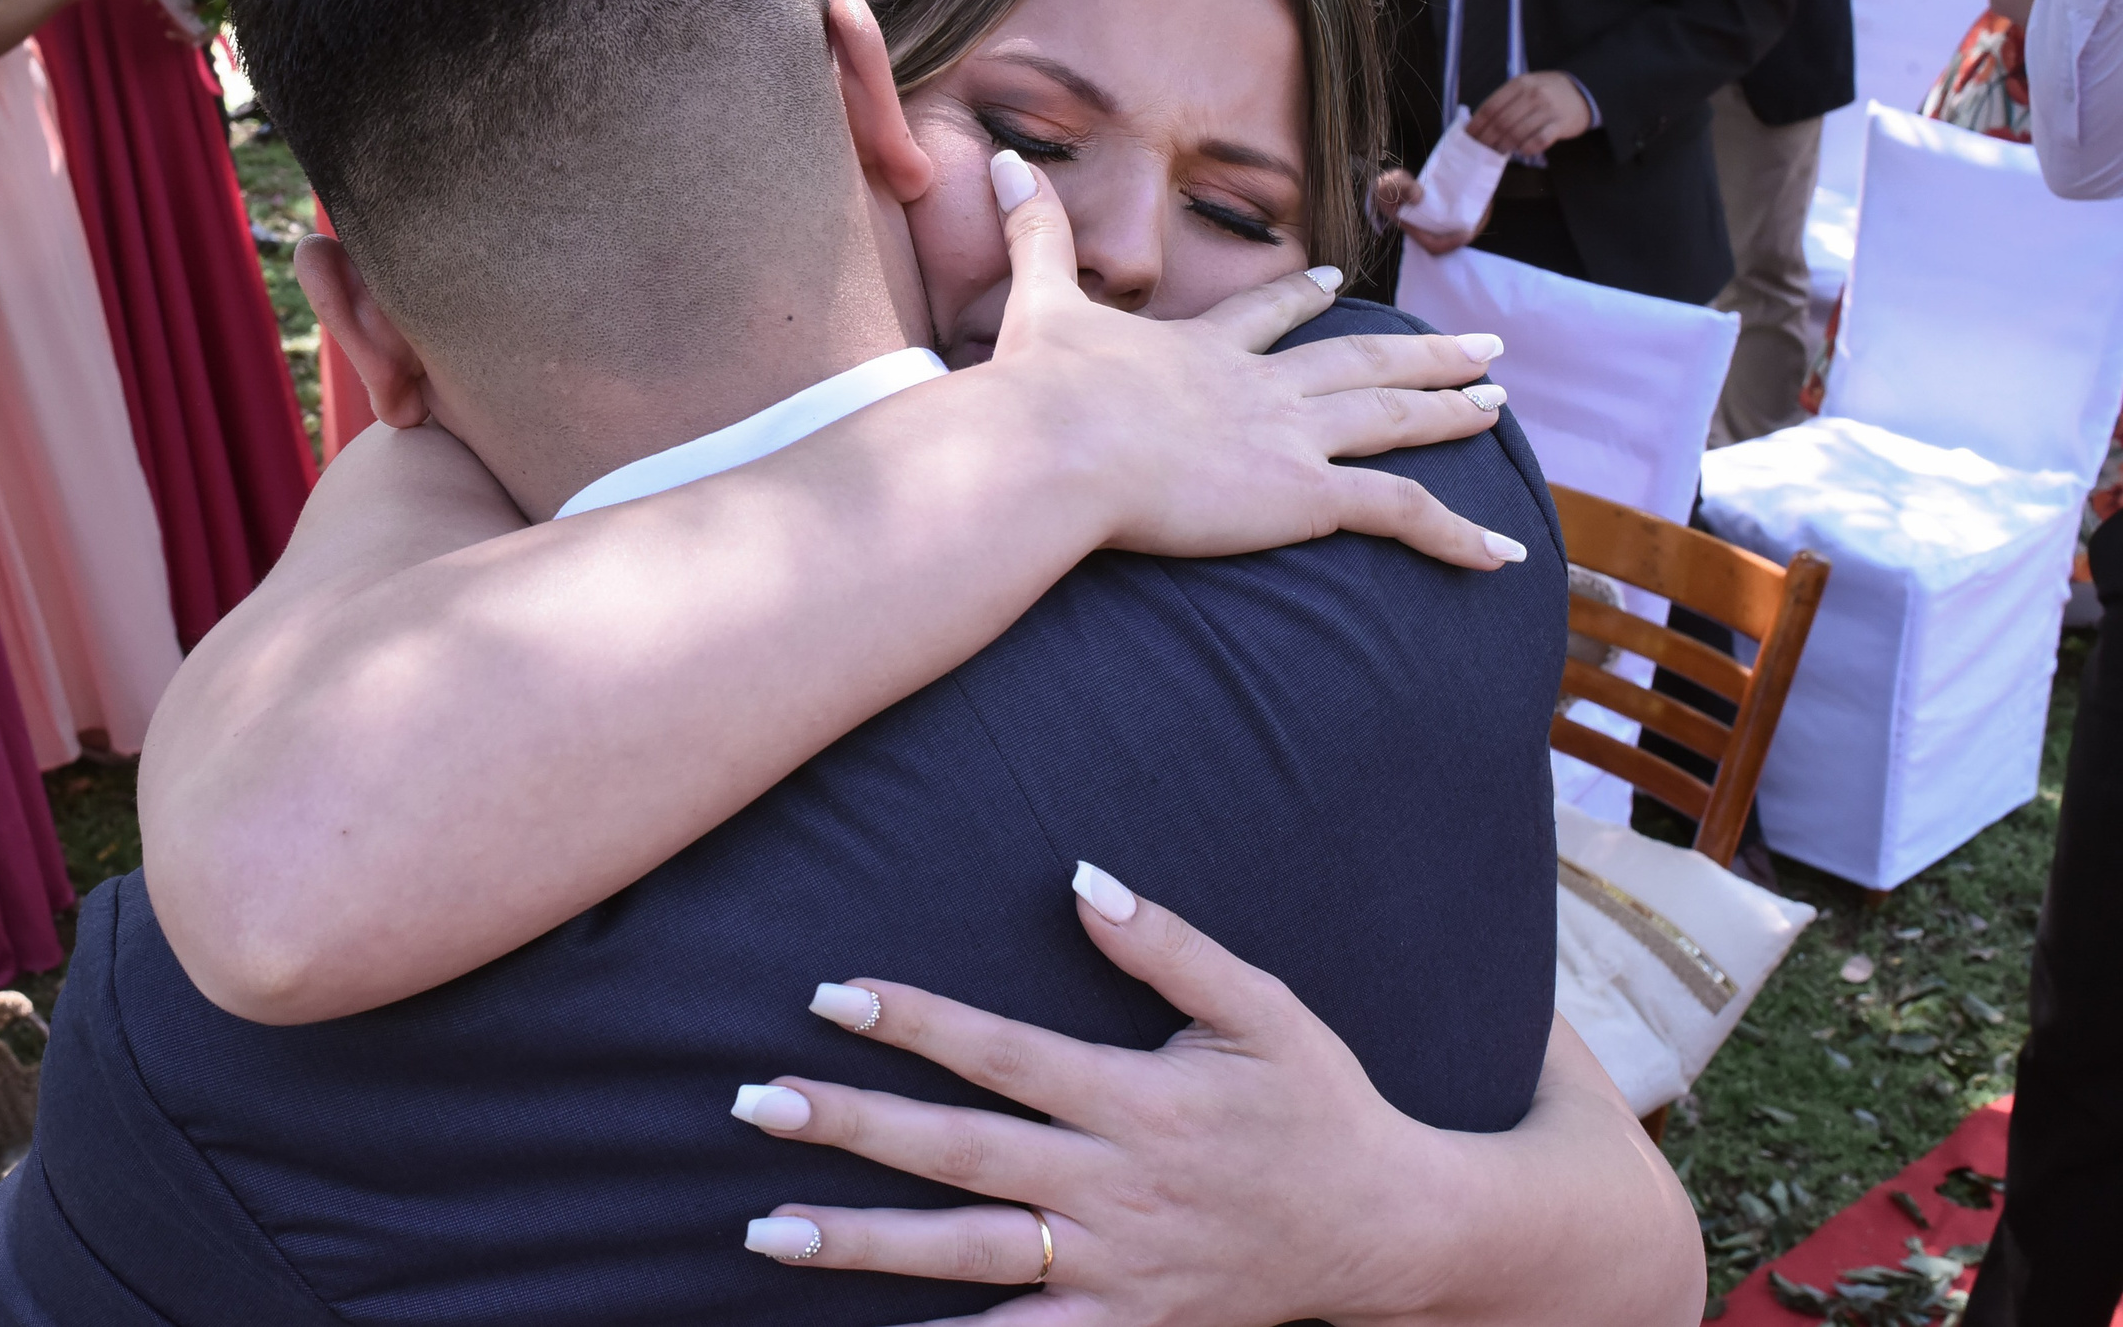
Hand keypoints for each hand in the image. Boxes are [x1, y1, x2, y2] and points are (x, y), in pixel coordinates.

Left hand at [736, 869, 1456, 1324]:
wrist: (1387, 1234)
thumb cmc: (1318, 1104)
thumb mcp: (1261, 1008)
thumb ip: (1167, 946)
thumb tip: (1079, 876)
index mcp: (1140, 1101)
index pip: (1003, 1056)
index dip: (916, 1023)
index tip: (829, 994)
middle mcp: (1115, 1188)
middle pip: (961, 1155)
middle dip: (853, 1126)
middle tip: (758, 1102)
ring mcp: (1113, 1270)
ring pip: (967, 1254)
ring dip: (861, 1242)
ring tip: (765, 1229)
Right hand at [986, 154, 1524, 571]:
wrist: (1058, 444)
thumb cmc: (1043, 389)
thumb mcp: (1039, 303)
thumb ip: (1032, 235)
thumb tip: (999, 161)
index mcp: (1202, 351)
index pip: (1266, 319)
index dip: (1304, 299)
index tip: (1336, 280)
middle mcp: (1260, 388)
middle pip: (1359, 362)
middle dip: (1420, 353)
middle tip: (1478, 346)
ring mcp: (1290, 438)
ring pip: (1394, 420)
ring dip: (1450, 412)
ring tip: (1499, 404)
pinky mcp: (1304, 494)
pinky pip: (1401, 513)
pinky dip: (1457, 534)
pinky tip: (1504, 555)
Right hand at [1368, 166, 1481, 254]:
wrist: (1390, 186)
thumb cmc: (1389, 189)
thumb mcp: (1390, 185)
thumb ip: (1403, 188)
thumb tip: (1418, 196)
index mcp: (1415, 229)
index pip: (1434, 245)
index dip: (1451, 243)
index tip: (1466, 233)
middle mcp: (1428, 230)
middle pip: (1451, 240)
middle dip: (1469, 232)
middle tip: (1482, 218)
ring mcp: (1435, 223)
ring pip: (1458, 229)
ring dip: (1473, 222)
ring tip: (1484, 207)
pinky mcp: (1441, 215)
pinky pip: (1459, 218)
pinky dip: (1471, 212)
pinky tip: (1479, 200)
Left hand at [1465, 70, 1591, 157]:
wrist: (1582, 93)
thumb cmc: (1547, 92)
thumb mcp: (1525, 87)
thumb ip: (1504, 101)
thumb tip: (1476, 123)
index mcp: (1519, 84)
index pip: (1490, 107)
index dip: (1476, 126)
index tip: (1468, 138)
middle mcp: (1533, 95)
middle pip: (1501, 123)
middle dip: (1487, 140)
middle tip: (1480, 151)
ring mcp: (1547, 110)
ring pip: (1517, 134)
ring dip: (1504, 147)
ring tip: (1498, 152)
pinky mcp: (1560, 125)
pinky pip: (1537, 142)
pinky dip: (1525, 149)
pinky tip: (1521, 151)